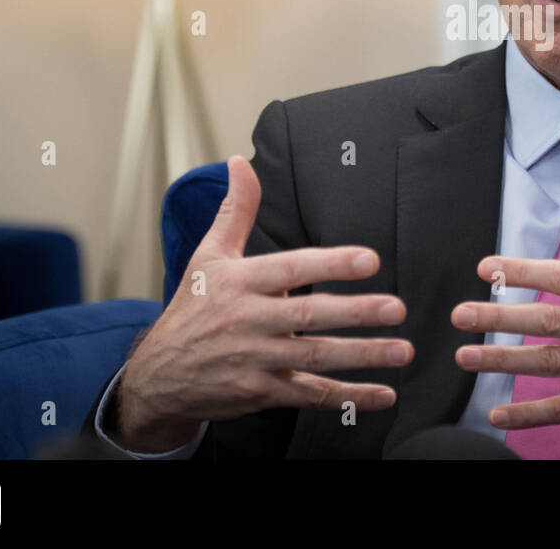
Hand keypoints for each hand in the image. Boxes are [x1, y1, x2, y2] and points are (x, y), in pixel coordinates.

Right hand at [115, 155, 413, 452]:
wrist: (156, 376)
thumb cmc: (192, 308)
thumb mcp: (208, 256)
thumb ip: (235, 211)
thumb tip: (239, 162)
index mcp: (240, 282)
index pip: (291, 268)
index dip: (331, 263)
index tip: (370, 259)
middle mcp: (249, 321)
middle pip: (309, 316)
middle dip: (356, 312)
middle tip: (398, 307)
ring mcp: (256, 360)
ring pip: (316, 358)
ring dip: (363, 356)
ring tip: (402, 351)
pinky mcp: (261, 393)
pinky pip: (311, 396)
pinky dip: (348, 397)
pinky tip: (383, 395)